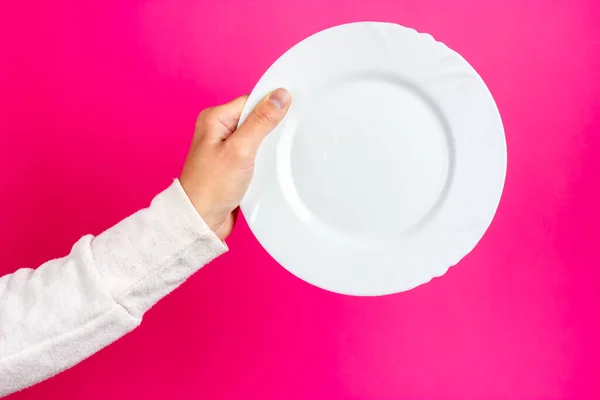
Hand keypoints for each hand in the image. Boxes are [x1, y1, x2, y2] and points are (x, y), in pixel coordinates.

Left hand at [180, 89, 291, 240]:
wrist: (202, 221)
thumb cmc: (211, 187)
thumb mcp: (241, 149)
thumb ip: (261, 121)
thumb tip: (280, 95)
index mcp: (215, 119)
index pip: (251, 101)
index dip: (272, 106)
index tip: (292, 111)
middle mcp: (218, 131)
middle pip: (255, 118)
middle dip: (271, 128)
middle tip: (285, 137)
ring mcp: (226, 149)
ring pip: (257, 138)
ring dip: (269, 146)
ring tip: (277, 155)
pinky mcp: (233, 165)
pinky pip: (255, 155)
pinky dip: (265, 160)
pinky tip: (271, 167)